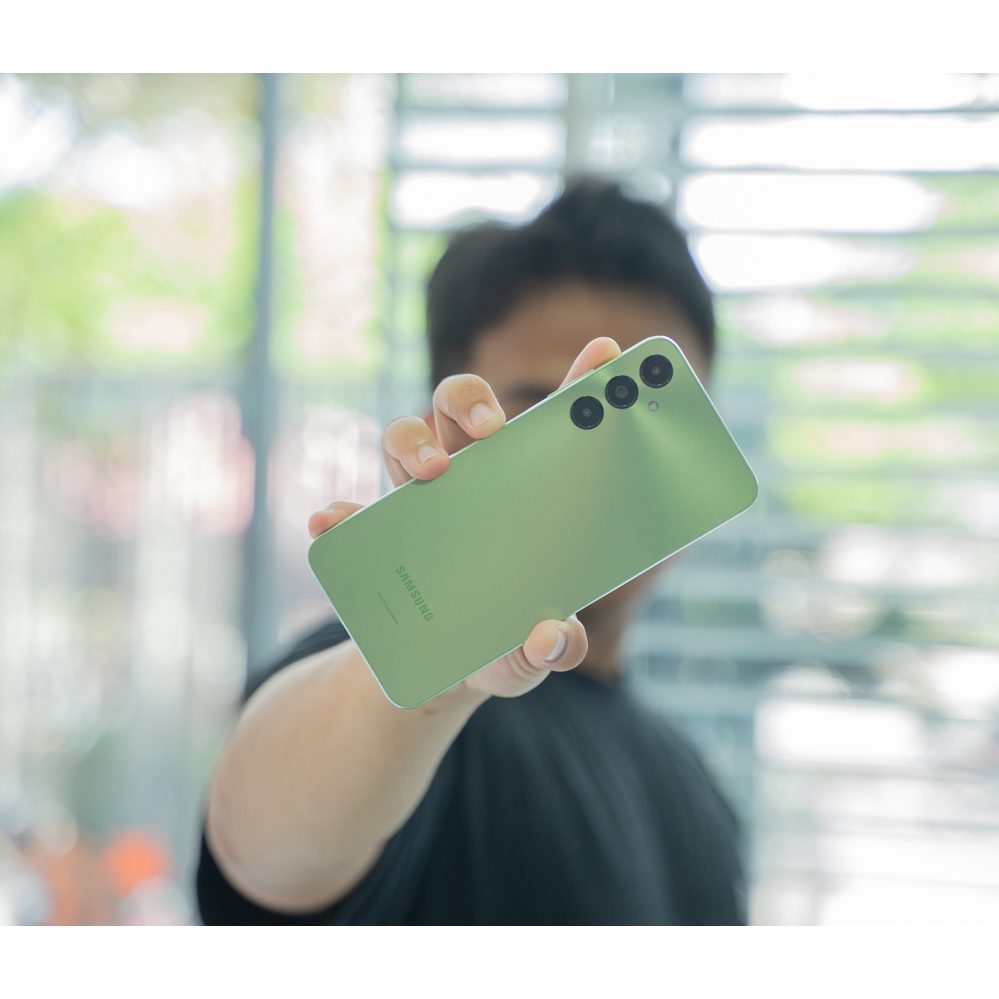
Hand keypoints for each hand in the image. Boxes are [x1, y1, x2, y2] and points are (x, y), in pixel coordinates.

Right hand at [308, 337, 621, 701]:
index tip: (607, 350)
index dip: (578, 382)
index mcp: (518, 487)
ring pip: (403, 436)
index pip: (548, 424)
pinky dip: (338, 516)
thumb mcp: (531, 653)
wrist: (437, 672)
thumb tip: (551, 636)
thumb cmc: (499, 642)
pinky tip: (330, 524)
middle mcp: (465, 475)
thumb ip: (554, 648)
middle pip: (459, 406)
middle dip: (472, 401)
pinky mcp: (371, 534)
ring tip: (429, 473)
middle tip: (491, 430)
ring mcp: (414, 499)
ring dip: (411, 443)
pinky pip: (347, 514)